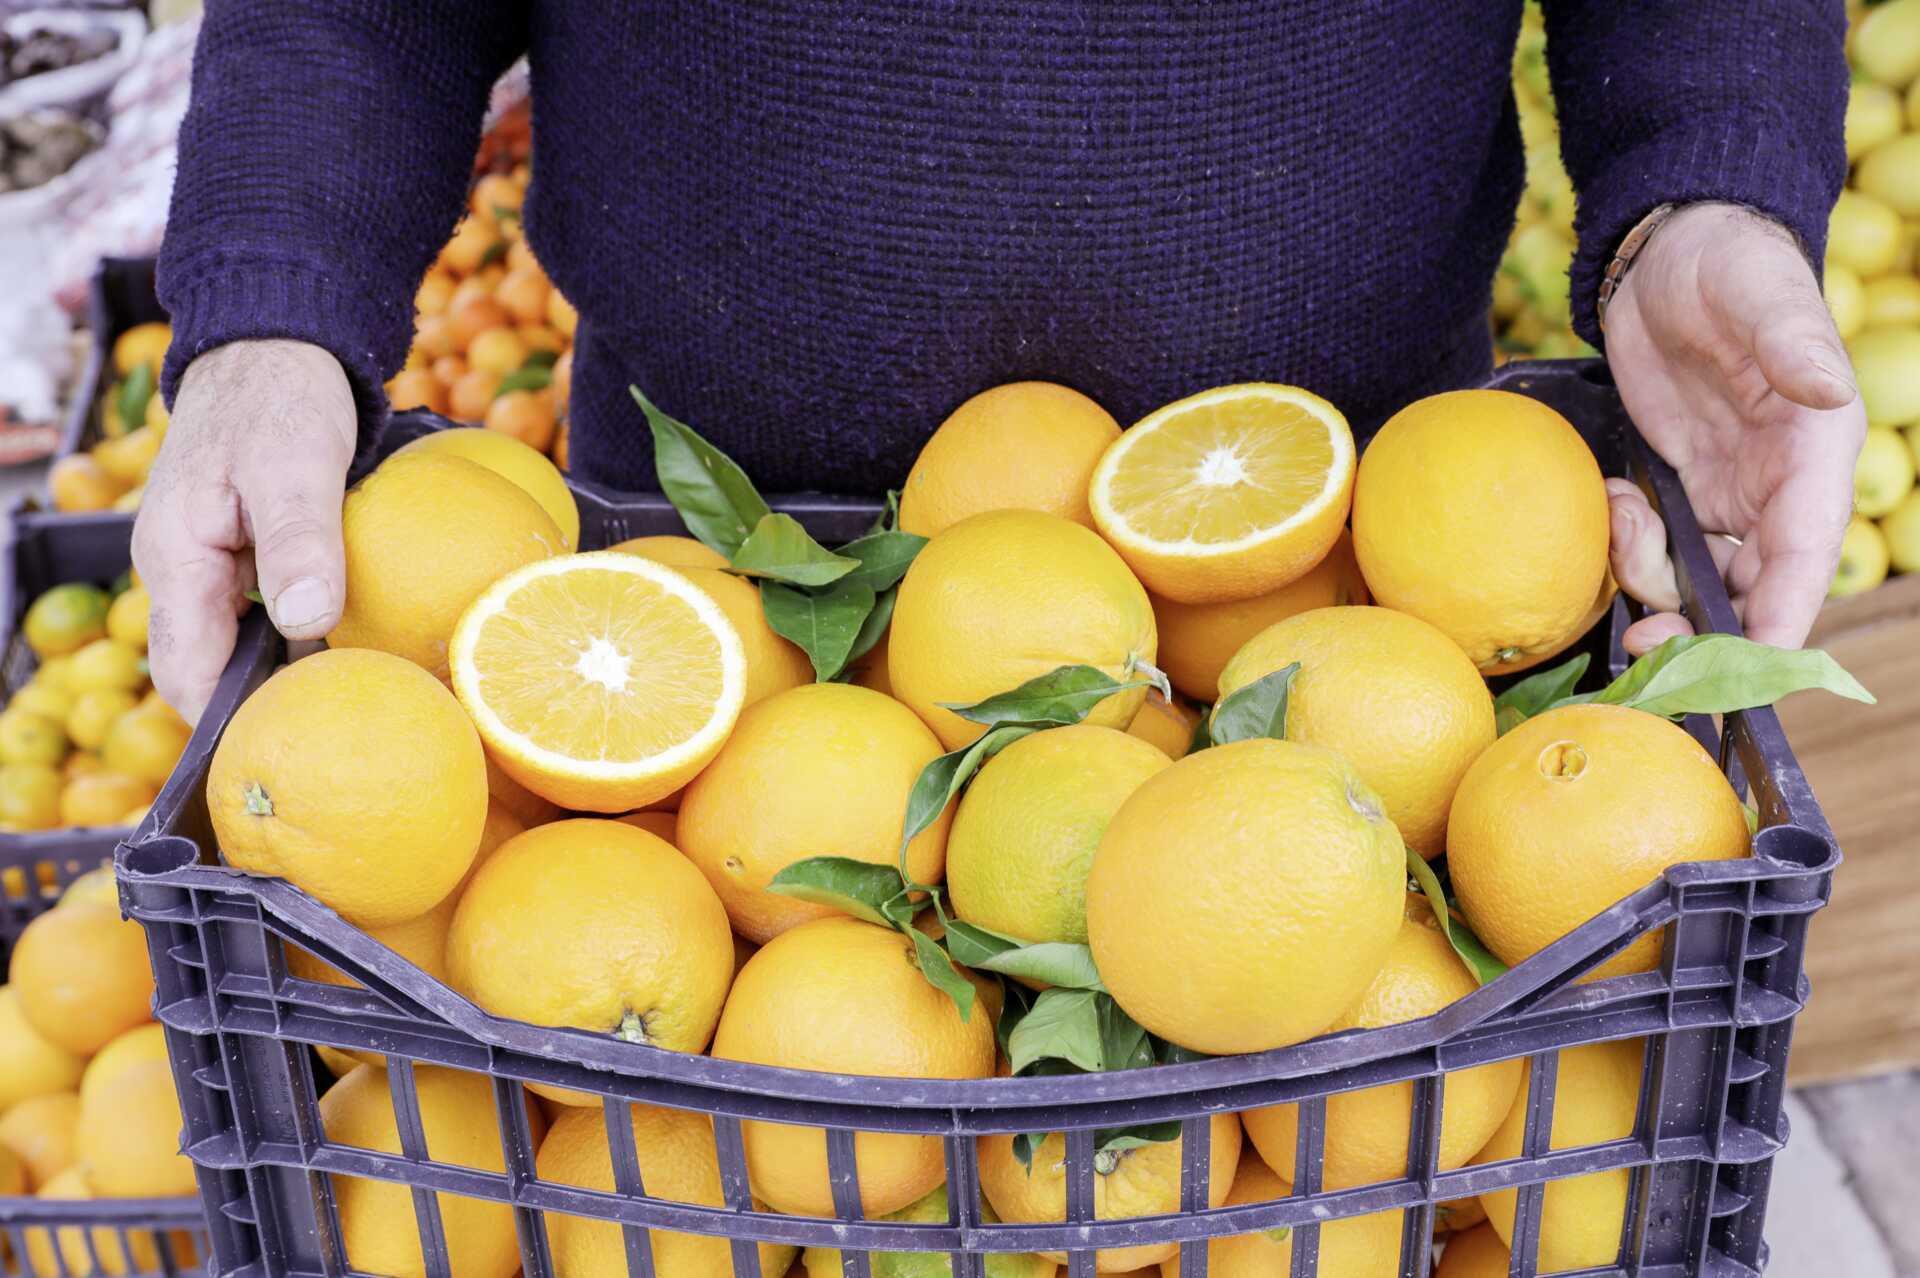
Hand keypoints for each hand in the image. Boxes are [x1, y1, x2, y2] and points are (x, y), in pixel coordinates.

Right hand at [133, 340, 355, 722]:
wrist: (276, 343)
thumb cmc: (281, 399)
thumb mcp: (297, 468)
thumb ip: (299, 545)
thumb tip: (305, 625)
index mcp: (176, 558)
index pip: (187, 671)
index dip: (229, 721)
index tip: (284, 757)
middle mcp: (182, 569)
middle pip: (205, 668)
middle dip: (255, 709)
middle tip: (326, 746)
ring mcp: (209, 563)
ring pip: (235, 643)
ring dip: (280, 674)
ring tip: (344, 717)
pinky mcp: (242, 552)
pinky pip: (257, 613)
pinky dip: (295, 638)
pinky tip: (348, 656)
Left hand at [1599, 202, 1866, 652]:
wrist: (1670, 254)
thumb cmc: (1727, 263)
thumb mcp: (1757, 293)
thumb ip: (1790, 343)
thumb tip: (1828, 387)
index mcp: (1815, 454)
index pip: (1805, 558)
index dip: (1781, 621)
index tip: (1752, 673)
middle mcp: (1780, 487)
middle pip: (1751, 592)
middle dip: (1700, 628)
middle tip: (1642, 641)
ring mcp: (1729, 494)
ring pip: (1698, 580)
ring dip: (1650, 574)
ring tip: (1620, 509)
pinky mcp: (1683, 489)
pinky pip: (1659, 549)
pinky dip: (1629, 544)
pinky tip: (1614, 496)